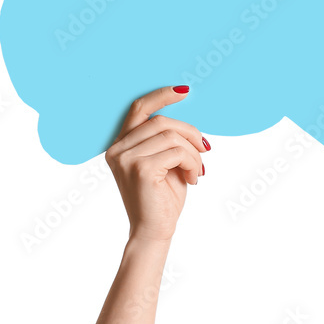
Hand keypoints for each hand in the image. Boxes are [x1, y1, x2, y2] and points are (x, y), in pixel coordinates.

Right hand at [104, 86, 209, 242]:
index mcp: (120, 145)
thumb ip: (169, 141)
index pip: (139, 109)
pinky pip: (177, 152)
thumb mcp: (166, 163)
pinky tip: (194, 178)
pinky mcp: (141, 169)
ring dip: (194, 152)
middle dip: (190, 132)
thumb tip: (190, 124)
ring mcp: (126, 159)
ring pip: (172, 136)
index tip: (185, 91)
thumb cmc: (161, 199)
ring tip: (198, 170)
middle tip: (206, 148)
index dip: (161, 96)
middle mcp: (117, 150)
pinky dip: (193, 163)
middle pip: (161, 121)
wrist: (153, 231)